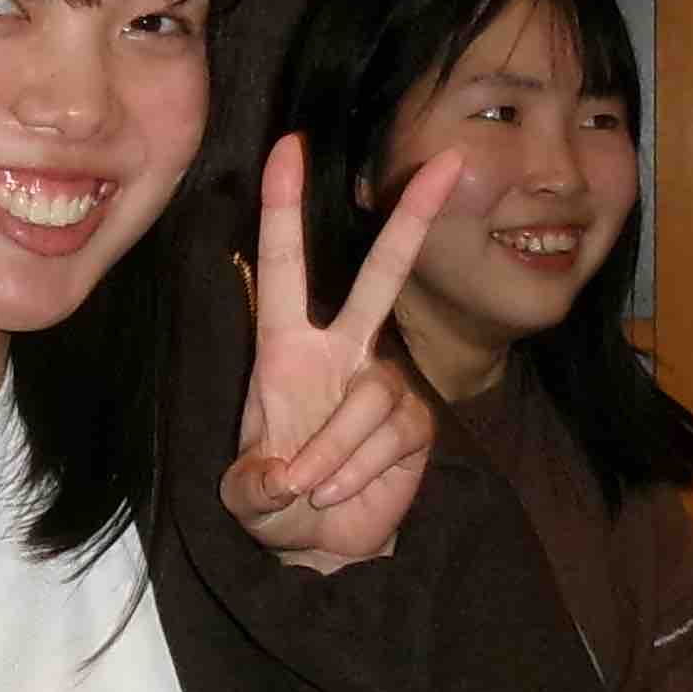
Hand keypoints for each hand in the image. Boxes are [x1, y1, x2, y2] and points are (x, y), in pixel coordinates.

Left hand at [220, 135, 450, 568]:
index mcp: (285, 348)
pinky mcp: (416, 423)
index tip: (288, 147)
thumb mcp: (245, 498)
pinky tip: (345, 492)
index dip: (283, 208)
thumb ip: (253, 486)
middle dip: (412, 219)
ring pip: (370, 397)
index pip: (284, 267)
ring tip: (312, 487)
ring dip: (333, 453)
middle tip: (447, 162)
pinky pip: (390, 436)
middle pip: (381, 275)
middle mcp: (342, 352)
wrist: (323, 544)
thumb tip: (284, 476)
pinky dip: (358, 472)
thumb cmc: (276, 501)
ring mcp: (385, 383)